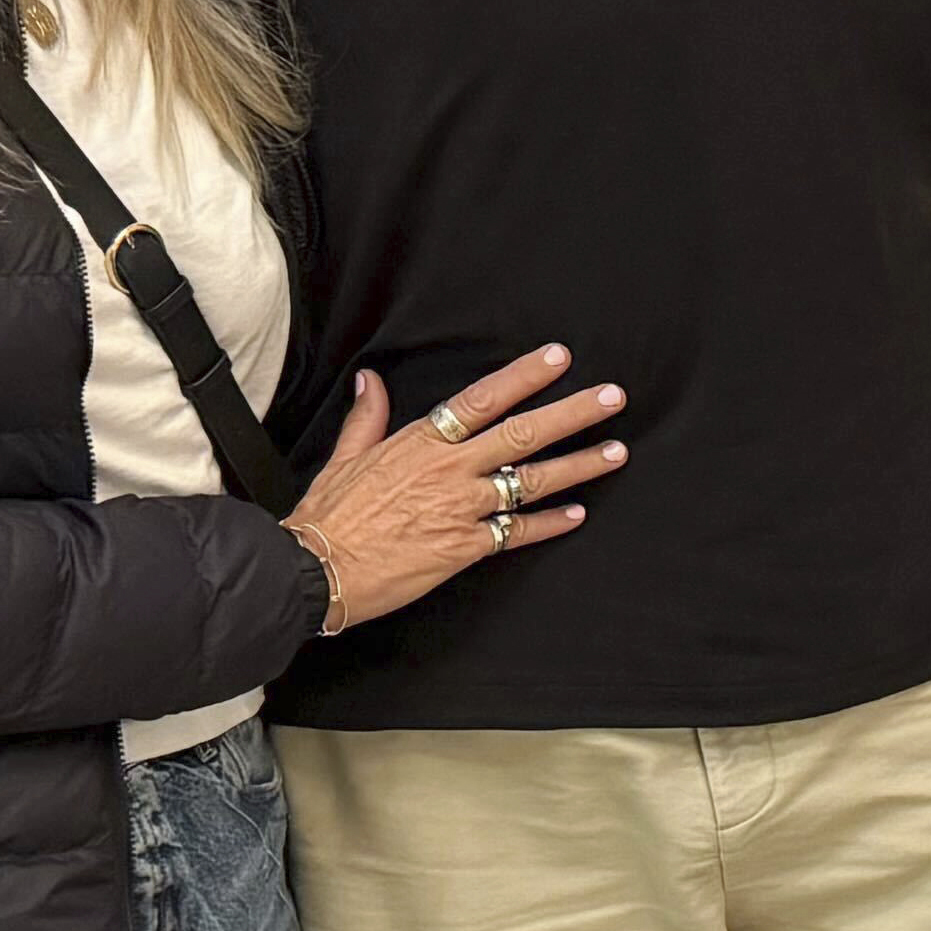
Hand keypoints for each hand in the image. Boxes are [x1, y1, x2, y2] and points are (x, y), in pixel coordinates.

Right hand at [288, 346, 627, 632]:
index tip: (558, 358)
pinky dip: (550, 524)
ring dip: (578, 465)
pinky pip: (518, 533)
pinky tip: (578, 514)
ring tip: (615, 451)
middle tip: (611, 397)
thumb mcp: (344, 458)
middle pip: (522, 434)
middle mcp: (449, 471)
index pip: (482, 400)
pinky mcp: (466, 548)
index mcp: (421, 443)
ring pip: (531, 481)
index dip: (523, 377)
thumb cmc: (328, 517)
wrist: (316, 572)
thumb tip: (371, 380)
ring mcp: (462, 509)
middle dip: (572, 413)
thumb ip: (367, 417)